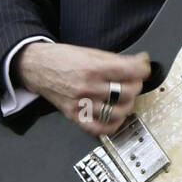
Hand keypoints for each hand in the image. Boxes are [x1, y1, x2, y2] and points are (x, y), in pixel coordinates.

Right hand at [16, 42, 151, 138]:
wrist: (37, 67)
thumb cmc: (62, 59)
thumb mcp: (90, 52)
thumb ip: (115, 59)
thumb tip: (140, 62)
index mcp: (93, 67)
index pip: (131, 71)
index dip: (144, 68)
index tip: (144, 68)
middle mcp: (88, 87)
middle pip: (128, 92)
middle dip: (136, 85)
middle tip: (133, 81)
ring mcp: (81, 104)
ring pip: (118, 111)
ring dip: (128, 104)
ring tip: (125, 98)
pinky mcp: (75, 116)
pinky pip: (100, 128)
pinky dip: (112, 125)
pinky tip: (115, 116)